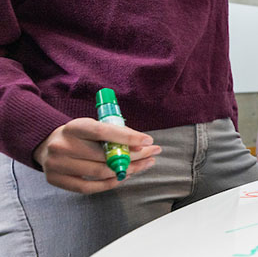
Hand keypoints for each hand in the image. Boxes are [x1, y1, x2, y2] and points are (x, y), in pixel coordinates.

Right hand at [32, 118, 160, 193]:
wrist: (47, 144)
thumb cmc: (79, 135)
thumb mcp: (93, 126)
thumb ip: (114, 133)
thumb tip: (142, 145)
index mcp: (73, 127)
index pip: (103, 132)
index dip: (128, 137)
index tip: (148, 141)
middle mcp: (62, 146)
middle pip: (104, 156)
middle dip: (134, 156)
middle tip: (152, 153)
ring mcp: (57, 165)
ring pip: (100, 173)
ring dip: (127, 170)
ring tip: (143, 165)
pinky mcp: (57, 180)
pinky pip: (90, 187)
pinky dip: (110, 183)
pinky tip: (124, 176)